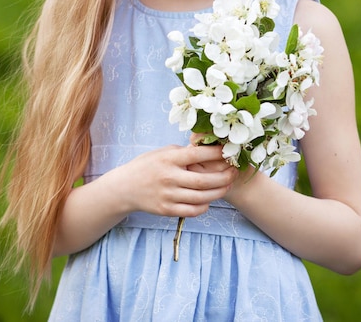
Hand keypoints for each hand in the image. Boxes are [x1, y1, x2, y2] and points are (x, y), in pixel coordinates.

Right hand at [121, 144, 236, 218]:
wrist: (125, 187)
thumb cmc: (148, 165)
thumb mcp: (163, 152)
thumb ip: (183, 152)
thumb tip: (207, 150)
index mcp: (168, 159)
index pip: (197, 154)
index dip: (216, 153)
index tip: (228, 151)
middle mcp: (169, 177)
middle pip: (204, 180)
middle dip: (224, 176)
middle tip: (234, 172)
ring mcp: (168, 195)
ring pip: (202, 197)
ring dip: (219, 192)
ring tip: (227, 185)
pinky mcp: (167, 210)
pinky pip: (192, 210)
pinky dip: (204, 205)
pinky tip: (209, 199)